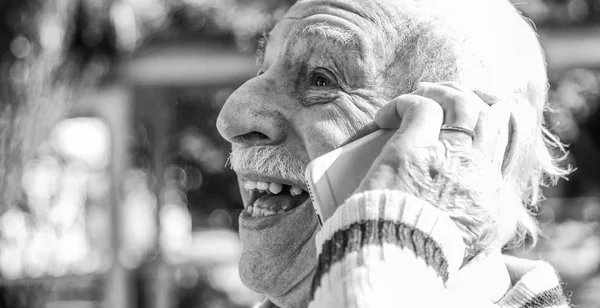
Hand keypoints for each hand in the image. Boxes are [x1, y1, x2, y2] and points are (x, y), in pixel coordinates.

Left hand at [356, 82, 510, 255]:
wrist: (401, 256)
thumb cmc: (423, 252)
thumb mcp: (469, 243)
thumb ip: (478, 223)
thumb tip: (480, 219)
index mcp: (488, 189)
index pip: (499, 136)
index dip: (487, 115)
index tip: (472, 110)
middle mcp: (475, 166)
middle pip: (486, 113)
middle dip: (467, 96)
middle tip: (445, 94)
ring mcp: (447, 153)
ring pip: (459, 102)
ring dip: (440, 91)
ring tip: (420, 93)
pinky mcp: (414, 146)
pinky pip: (419, 106)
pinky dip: (402, 103)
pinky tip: (384, 116)